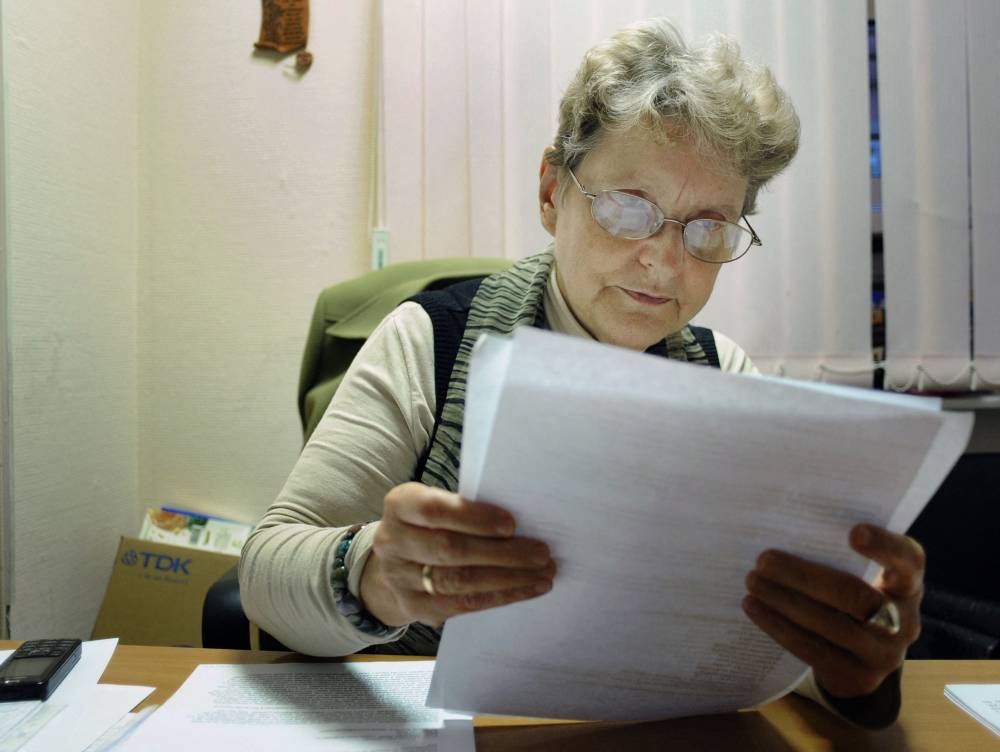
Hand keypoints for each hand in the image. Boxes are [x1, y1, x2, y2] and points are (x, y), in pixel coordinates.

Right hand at [359, 482, 554, 627]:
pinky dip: (501, 596)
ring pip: (459, 581)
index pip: (434, 510)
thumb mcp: (437, 505)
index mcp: (400, 505)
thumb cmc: (430, 525)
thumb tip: (523, 520)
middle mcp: (392, 541)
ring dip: (508, 578)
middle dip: (501, 553)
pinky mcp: (415, 606)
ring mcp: (400, 578)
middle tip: (541, 552)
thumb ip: (466, 508)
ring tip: (542, 572)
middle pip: (450, 549)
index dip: (474, 517)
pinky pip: (463, 604)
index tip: (512, 524)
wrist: (395, 564)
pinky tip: (527, 588)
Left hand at [742, 524, 923, 699]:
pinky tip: (753, 607)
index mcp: (908, 582)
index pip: (908, 560)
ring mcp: (885, 654)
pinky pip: (814, 650)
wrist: (861, 656)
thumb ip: (838, 550)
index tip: (854, 533)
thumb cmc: (850, 594)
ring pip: (833, 626)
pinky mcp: (858, 677)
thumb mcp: (860, 573)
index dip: (885, 546)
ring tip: (752, 581)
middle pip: (858, 596)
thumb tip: (782, 520)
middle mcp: (905, 620)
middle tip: (764, 559)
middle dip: (805, 576)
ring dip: (785, 601)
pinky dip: (779, 626)